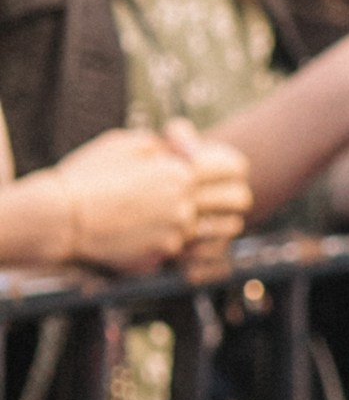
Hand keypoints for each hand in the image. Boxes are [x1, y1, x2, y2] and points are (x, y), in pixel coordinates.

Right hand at [44, 121, 250, 274]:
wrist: (58, 219)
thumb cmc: (89, 174)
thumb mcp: (128, 142)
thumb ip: (167, 143)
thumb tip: (192, 148)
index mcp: (179, 171)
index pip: (235, 167)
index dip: (231, 165)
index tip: (222, 168)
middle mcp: (184, 204)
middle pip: (239, 200)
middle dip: (232, 193)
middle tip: (216, 193)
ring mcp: (175, 234)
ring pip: (224, 230)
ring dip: (218, 221)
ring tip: (199, 214)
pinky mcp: (161, 257)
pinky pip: (193, 249)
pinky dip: (190, 241)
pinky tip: (173, 232)